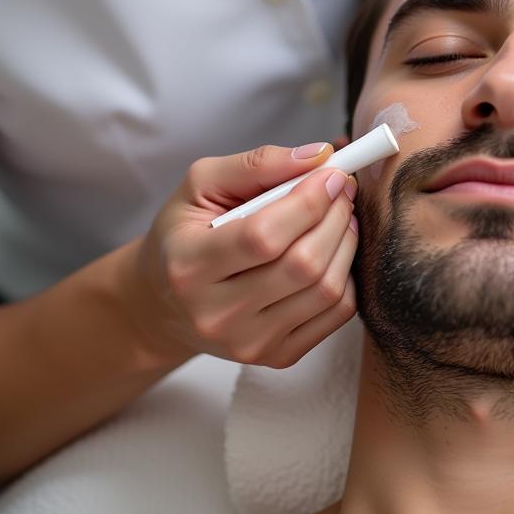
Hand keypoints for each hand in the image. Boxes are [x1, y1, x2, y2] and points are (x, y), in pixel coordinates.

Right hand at [126, 143, 358, 367]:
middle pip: (302, 264)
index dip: (309, 201)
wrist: (166, 302)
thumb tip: (319, 156)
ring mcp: (248, 343)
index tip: (332, 174)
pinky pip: (335, 314)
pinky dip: (348, 276)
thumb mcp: (201, 185)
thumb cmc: (186, 234)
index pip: (263, 236)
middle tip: (342, 190)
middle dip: (335, 217)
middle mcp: (216, 314)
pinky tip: (334, 251)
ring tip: (341, 216)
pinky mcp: (277, 356)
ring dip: (347, 243)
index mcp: (189, 266)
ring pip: (326, 290)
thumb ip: (257, 165)